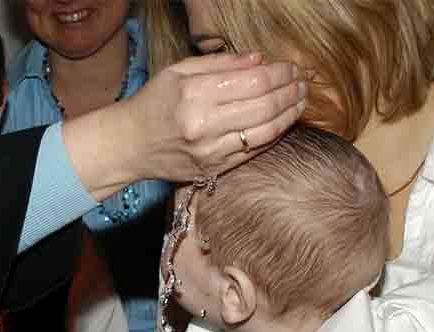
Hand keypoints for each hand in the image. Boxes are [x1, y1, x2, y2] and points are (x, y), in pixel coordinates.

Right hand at [65, 52, 306, 199]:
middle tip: (303, 83)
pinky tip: (284, 122)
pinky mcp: (215, 169)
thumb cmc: (154, 103)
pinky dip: (274, 135)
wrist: (130, 144)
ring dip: (289, 115)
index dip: (279, 73)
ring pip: (265, 131)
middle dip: (290, 91)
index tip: (292, 67)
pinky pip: (254, 151)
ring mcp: (211, 151)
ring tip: (301, 101)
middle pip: (264, 105)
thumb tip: (259, 60)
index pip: (253, 81)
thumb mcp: (179, 72)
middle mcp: (205, 124)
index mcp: (195, 94)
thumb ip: (221, 64)